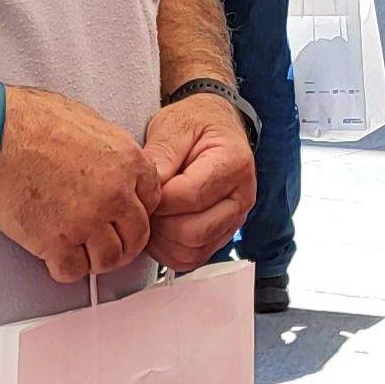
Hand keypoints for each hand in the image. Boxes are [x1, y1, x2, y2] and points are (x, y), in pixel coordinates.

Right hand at [0, 86, 153, 282]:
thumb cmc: (31, 122)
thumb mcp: (90, 123)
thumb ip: (112, 152)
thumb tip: (117, 169)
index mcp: (128, 162)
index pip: (153, 201)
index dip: (137, 211)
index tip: (124, 217)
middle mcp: (115, 195)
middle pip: (137, 236)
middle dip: (124, 242)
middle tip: (108, 243)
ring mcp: (88, 221)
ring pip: (110, 260)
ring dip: (97, 260)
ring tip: (82, 252)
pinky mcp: (57, 242)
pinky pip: (73, 271)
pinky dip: (66, 269)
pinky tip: (58, 257)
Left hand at [136, 93, 256, 272]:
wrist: (215, 127)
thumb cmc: (195, 124)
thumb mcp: (174, 125)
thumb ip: (160, 155)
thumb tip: (146, 190)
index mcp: (234, 164)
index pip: (190, 196)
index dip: (158, 199)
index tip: (142, 190)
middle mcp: (242, 196)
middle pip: (193, 231)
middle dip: (159, 223)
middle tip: (144, 205)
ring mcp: (235, 220)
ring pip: (193, 250)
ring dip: (162, 240)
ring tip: (150, 216)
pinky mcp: (223, 235)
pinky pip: (193, 259)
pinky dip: (169, 251)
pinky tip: (159, 230)